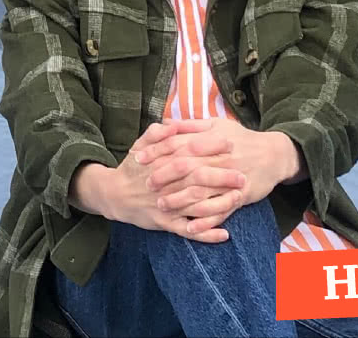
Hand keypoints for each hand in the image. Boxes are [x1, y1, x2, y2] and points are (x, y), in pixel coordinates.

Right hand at [72, 119, 235, 241]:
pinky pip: (188, 231)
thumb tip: (172, 123)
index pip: (189, 152)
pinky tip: (224, 234)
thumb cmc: (132, 167)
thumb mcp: (140, 145)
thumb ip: (156, 133)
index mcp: (162, 163)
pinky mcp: (165, 223)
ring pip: (196, 207)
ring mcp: (166, 206)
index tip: (230, 143)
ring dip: (219, 205)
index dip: (210, 148)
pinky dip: (206, 235)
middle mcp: (165, 185)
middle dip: (221, 177)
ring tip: (239, 200)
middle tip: (243, 175)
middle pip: (196, 180)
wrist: (114, 195)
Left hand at [137, 117, 296, 208]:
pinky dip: (206, 220)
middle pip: (187, 168)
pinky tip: (190, 226)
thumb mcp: (217, 125)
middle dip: (164, 176)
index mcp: (211, 140)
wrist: (275, 154)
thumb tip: (165, 123)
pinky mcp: (240, 196)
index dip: (157, 151)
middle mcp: (219, 159)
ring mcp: (229, 179)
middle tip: (146, 184)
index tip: (139, 157)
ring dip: (180, 200)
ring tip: (161, 206)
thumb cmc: (242, 138)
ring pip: (201, 191)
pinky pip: (221, 211)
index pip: (178, 144)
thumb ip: (191, 126)